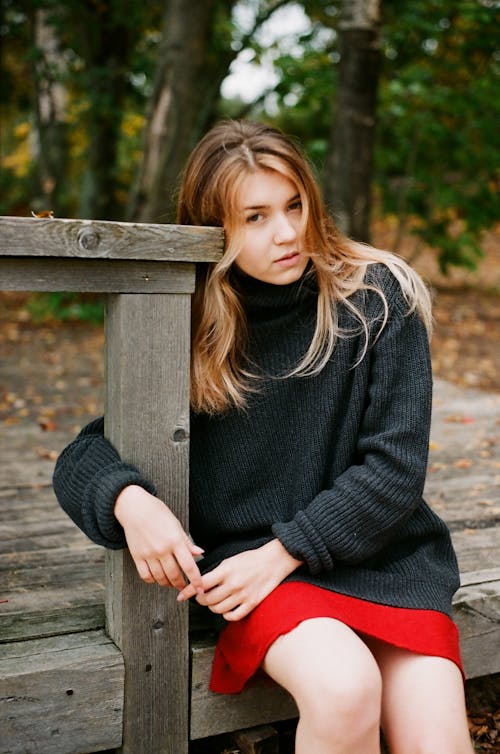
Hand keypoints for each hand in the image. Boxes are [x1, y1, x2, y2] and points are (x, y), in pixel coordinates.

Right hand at [114, 485, 203, 592]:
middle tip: (186, 588)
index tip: (200, 589)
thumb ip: (187, 542)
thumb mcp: (176, 524)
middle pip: (174, 575)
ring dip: (168, 584)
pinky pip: (146, 576)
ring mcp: (149, 554)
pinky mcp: (137, 557)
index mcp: (175, 540)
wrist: (135, 508)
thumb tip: (200, 552)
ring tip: (172, 583)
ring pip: (160, 578)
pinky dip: (153, 580)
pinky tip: (157, 578)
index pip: (189, 566)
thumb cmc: (157, 513)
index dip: (196, 580)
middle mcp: (162, 549)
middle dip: (182, 585)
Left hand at [177, 539, 301, 620]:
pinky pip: (232, 616)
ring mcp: (242, 595)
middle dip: (200, 599)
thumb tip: (199, 583)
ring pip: (218, 610)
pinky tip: (226, 608)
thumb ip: (215, 573)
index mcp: (225, 571)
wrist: (273, 561)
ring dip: (212, 607)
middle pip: (207, 600)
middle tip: (200, 597)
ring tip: (213, 601)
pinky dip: (225, 615)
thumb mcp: (229, 561)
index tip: (181, 596)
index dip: (188, 591)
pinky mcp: (251, 603)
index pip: (200, 584)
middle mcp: (233, 584)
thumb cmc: (251, 559)